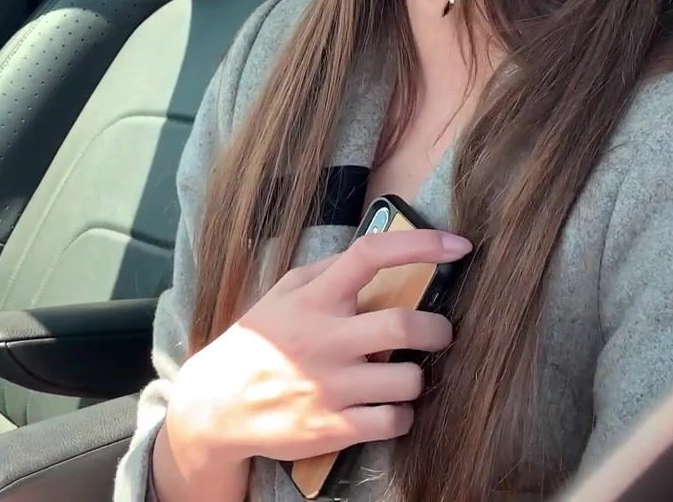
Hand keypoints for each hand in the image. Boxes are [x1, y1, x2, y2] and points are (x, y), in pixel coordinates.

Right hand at [166, 228, 471, 466]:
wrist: (215, 406)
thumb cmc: (258, 343)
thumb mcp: (282, 295)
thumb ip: (327, 272)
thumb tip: (379, 251)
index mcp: (314, 298)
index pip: (371, 255)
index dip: (421, 244)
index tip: (458, 245)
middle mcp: (324, 339)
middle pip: (405, 324)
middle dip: (438, 329)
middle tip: (439, 334)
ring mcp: (330, 386)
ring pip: (408, 379)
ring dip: (418, 378)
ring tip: (405, 376)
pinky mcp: (333, 428)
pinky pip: (394, 421)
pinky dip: (402, 415)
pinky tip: (389, 408)